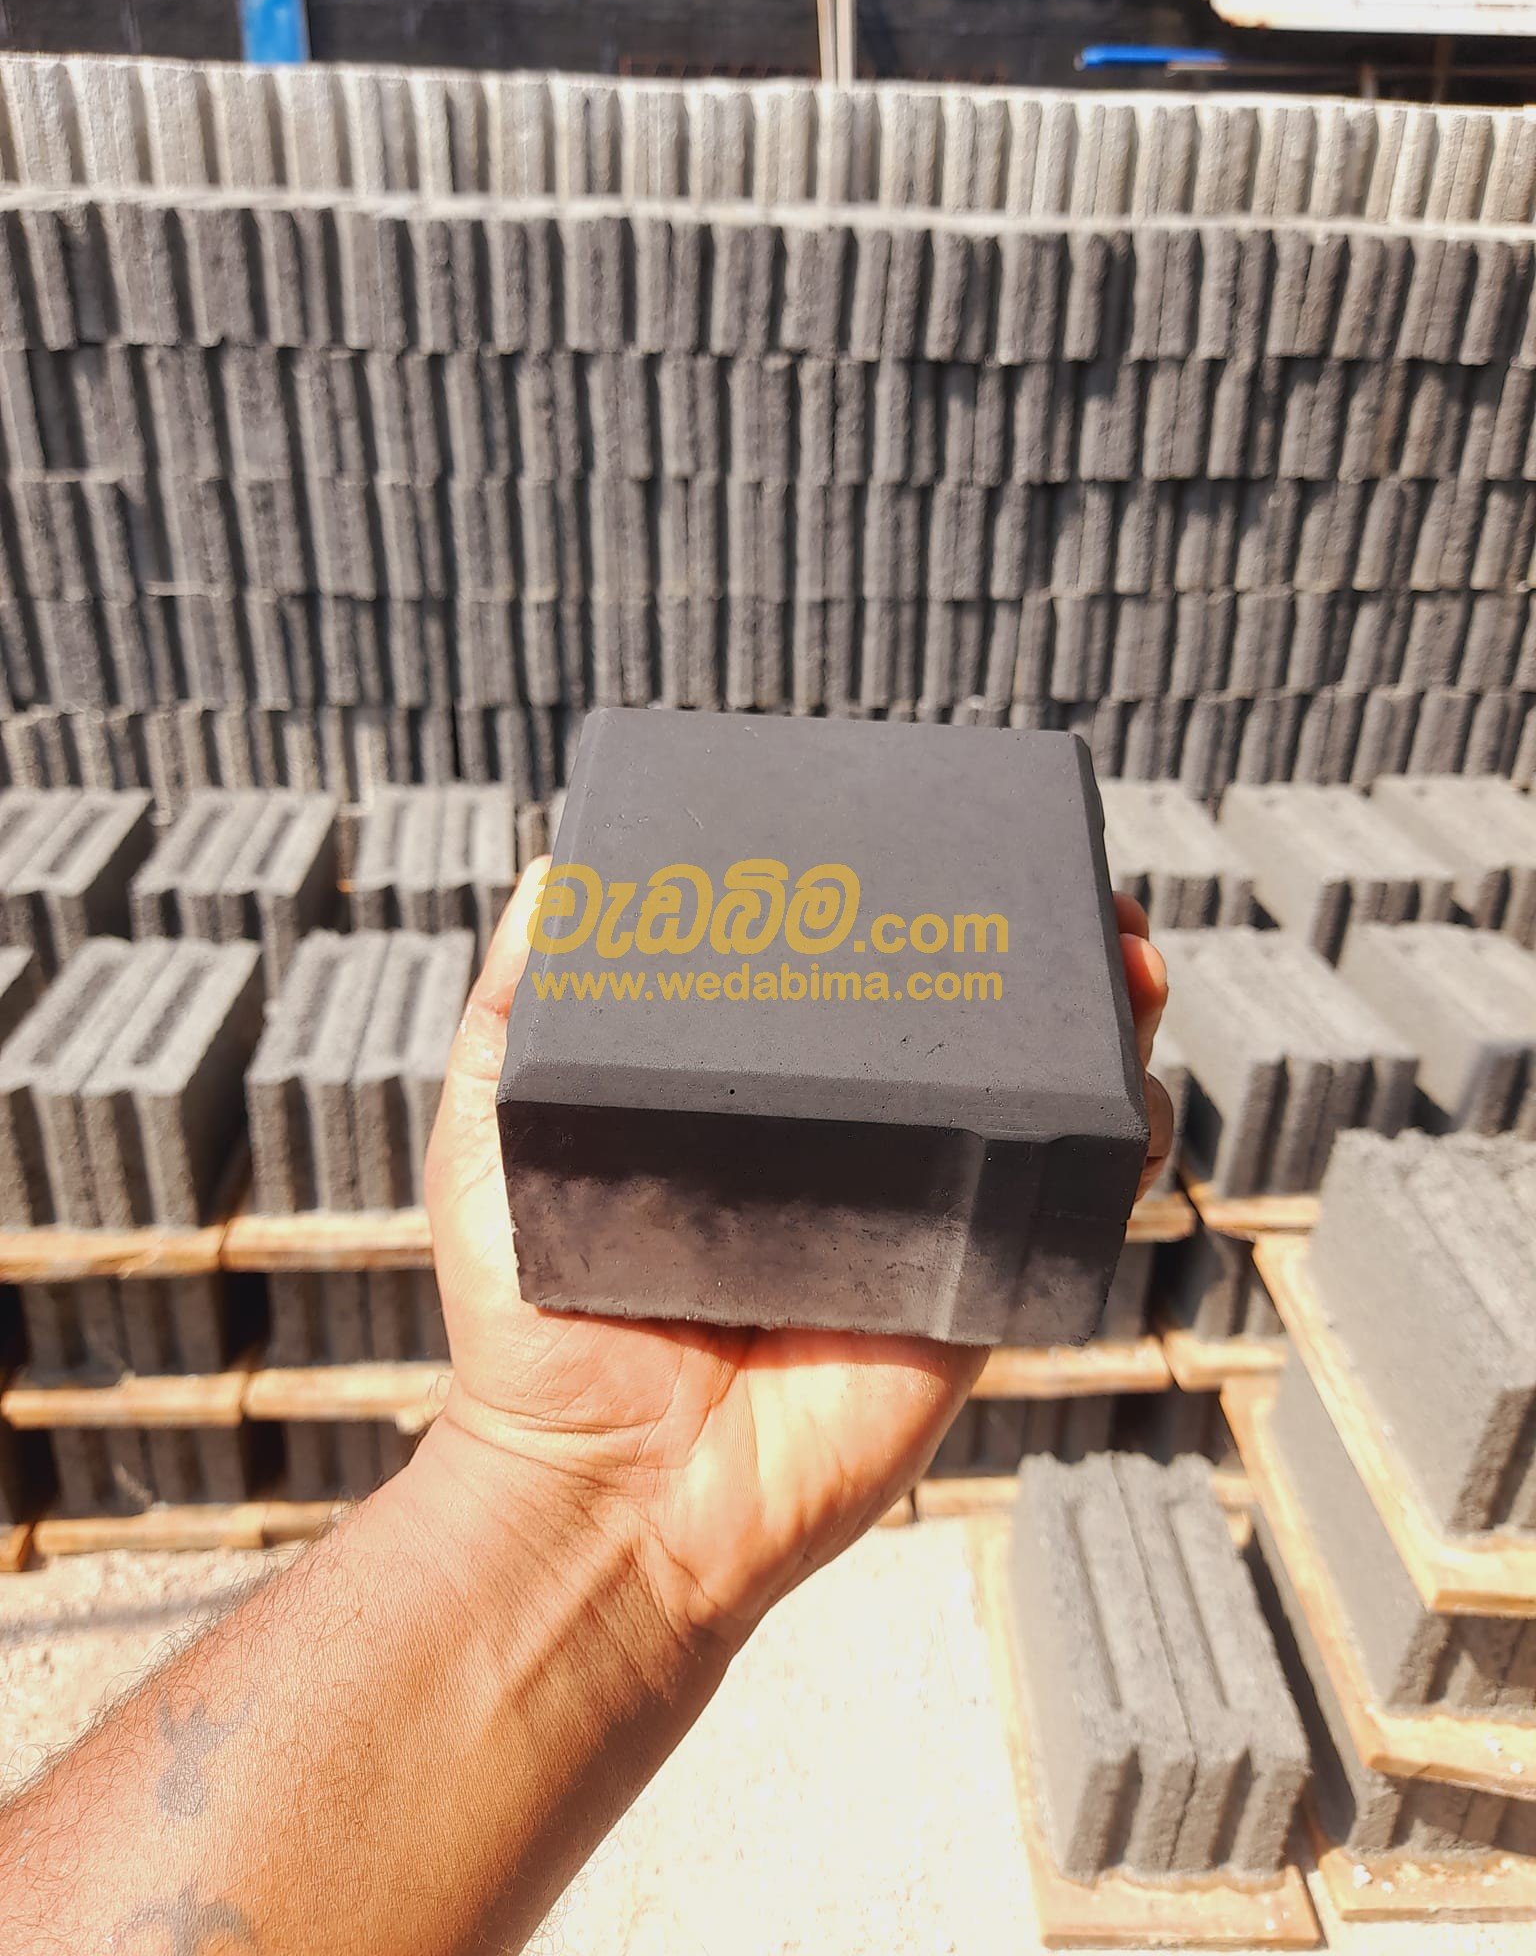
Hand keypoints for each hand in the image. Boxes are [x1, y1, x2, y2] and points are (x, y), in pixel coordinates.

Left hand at [424, 863, 1169, 1649]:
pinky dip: (1117, 1143)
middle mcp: (853, 1142)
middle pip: (966, 1023)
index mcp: (759, 1097)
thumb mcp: (498, 1139)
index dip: (912, 909)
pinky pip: (1064, 1210)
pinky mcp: (972, 1289)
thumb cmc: (537, 1319)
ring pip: (1037, 1099)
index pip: (853, 981)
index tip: (945, 841)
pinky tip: (1131, 1090)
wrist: (609, 1489)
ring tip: (1125, 956)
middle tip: (1068, 885)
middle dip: (1034, 946)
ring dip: (1100, 1021)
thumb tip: (553, 878)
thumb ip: (518, 1019)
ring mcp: (922, 1212)